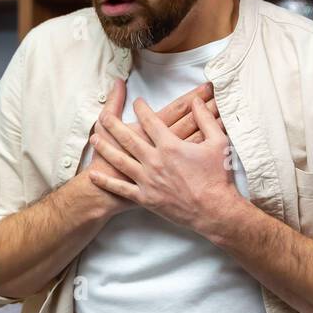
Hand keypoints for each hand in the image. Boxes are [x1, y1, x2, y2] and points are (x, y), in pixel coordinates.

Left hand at [79, 79, 224, 218]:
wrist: (214, 210)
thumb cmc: (218, 177)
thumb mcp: (218, 143)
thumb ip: (206, 119)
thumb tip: (197, 101)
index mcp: (170, 146)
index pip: (151, 121)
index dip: (142, 109)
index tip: (137, 102)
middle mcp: (155, 161)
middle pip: (128, 138)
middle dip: (113, 126)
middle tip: (103, 117)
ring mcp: (148, 180)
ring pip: (120, 161)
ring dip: (105, 149)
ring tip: (93, 139)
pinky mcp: (146, 198)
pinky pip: (121, 189)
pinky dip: (106, 182)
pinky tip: (94, 175)